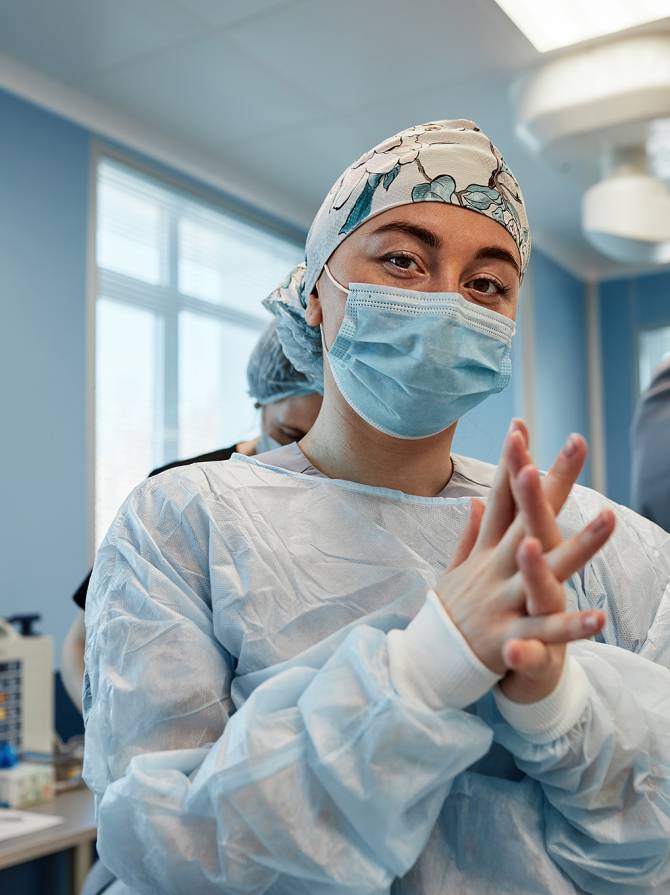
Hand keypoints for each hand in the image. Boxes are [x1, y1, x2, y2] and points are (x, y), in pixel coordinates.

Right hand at [435, 423, 612, 685]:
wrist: (427, 663)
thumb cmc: (448, 612)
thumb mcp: (455, 569)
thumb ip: (470, 536)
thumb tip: (476, 501)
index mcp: (487, 553)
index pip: (502, 498)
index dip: (512, 461)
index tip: (522, 425)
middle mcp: (495, 569)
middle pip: (528, 517)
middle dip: (552, 480)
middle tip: (577, 443)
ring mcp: (501, 601)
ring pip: (545, 570)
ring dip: (578, 545)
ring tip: (610, 518)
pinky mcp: (507, 637)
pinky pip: (544, 632)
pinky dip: (570, 626)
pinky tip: (599, 617)